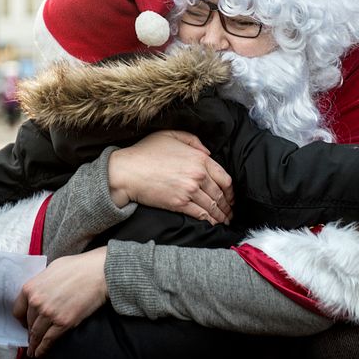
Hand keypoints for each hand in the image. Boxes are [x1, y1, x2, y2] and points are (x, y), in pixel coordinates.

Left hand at [13, 247, 106, 357]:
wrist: (99, 271)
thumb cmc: (79, 266)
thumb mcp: (52, 269)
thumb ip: (41, 283)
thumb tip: (40, 292)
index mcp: (31, 288)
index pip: (18, 310)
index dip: (21, 319)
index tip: (25, 323)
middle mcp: (36, 302)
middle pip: (29, 323)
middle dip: (30, 330)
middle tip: (32, 337)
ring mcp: (49, 314)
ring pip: (37, 334)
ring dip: (34, 343)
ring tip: (33, 350)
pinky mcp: (63, 323)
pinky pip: (48, 340)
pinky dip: (43, 349)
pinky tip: (40, 353)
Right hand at [108, 130, 233, 224]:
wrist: (127, 171)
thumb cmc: (146, 151)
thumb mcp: (171, 135)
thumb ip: (194, 141)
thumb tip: (207, 153)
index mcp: (200, 159)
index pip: (224, 178)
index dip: (230, 190)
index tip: (231, 196)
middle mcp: (198, 175)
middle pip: (220, 194)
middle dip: (227, 205)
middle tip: (230, 212)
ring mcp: (189, 191)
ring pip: (212, 206)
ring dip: (221, 215)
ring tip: (225, 220)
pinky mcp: (179, 204)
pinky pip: (201, 214)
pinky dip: (210, 220)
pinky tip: (213, 223)